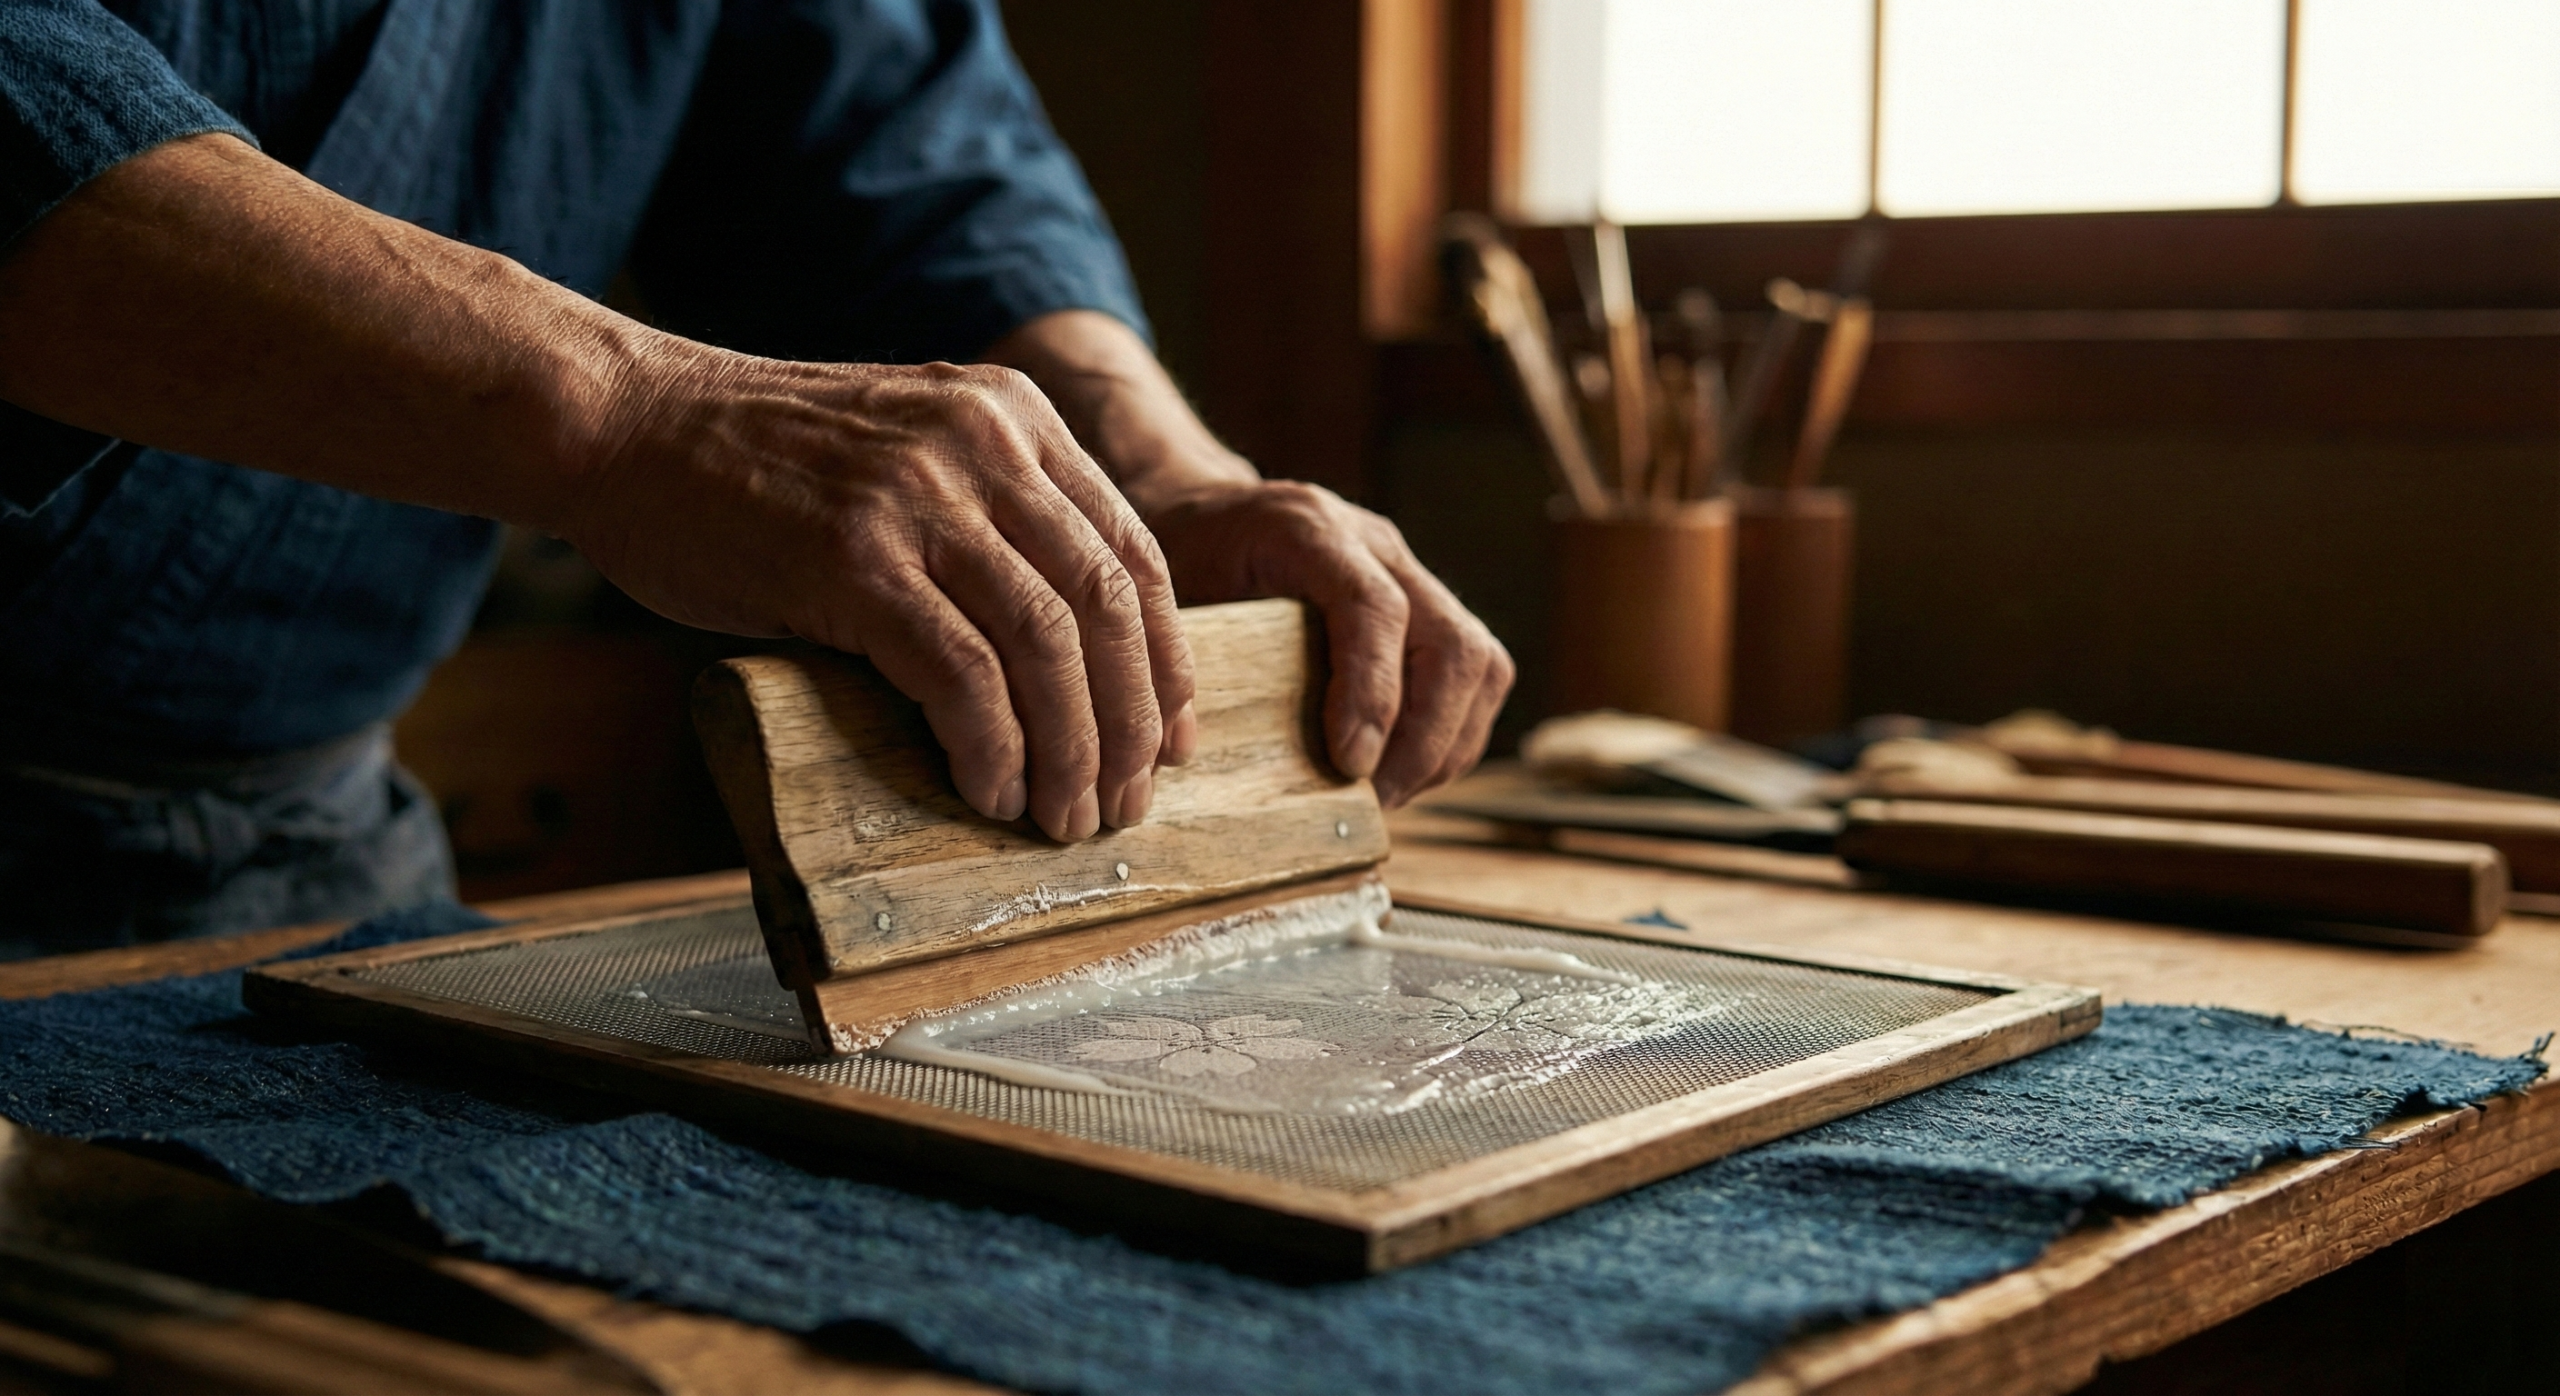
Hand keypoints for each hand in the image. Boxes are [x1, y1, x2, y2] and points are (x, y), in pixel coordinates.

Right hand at [567, 346, 1194, 842]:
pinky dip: (990, 745)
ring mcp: (917, 499)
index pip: (1131, 552)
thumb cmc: (754, 466)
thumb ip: (981, 520)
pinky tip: (988, 792)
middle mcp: (982, 446)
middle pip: (1106, 606)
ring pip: (1046, 646)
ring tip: (1062, 818)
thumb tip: (1058, 664)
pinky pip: (959, 673)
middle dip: (1131, 723)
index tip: (1171, 740)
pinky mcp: (853, 559)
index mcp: (1012, 418)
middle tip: (1123, 804)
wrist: (623, 426)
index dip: (1165, 661)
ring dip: (1070, 750)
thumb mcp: (904, 453)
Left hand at [1138, 480, 1513, 808]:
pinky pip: (1477, 673)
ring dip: (1446, 744)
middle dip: (1424, 738)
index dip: (1374, 693)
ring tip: (1390, 792)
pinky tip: (1404, 769)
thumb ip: (1192, 657)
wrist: (1203, 514)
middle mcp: (1375, 543)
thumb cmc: (1182, 562)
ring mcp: (1410, 571)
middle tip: (1374, 796)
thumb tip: (1197, 756)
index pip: (1375, 607)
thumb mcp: (1168, 595)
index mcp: (1307, 529)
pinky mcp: (1428, 604)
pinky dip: (1453, 734)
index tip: (1351, 764)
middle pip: (1452, 641)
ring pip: (1480, 661)